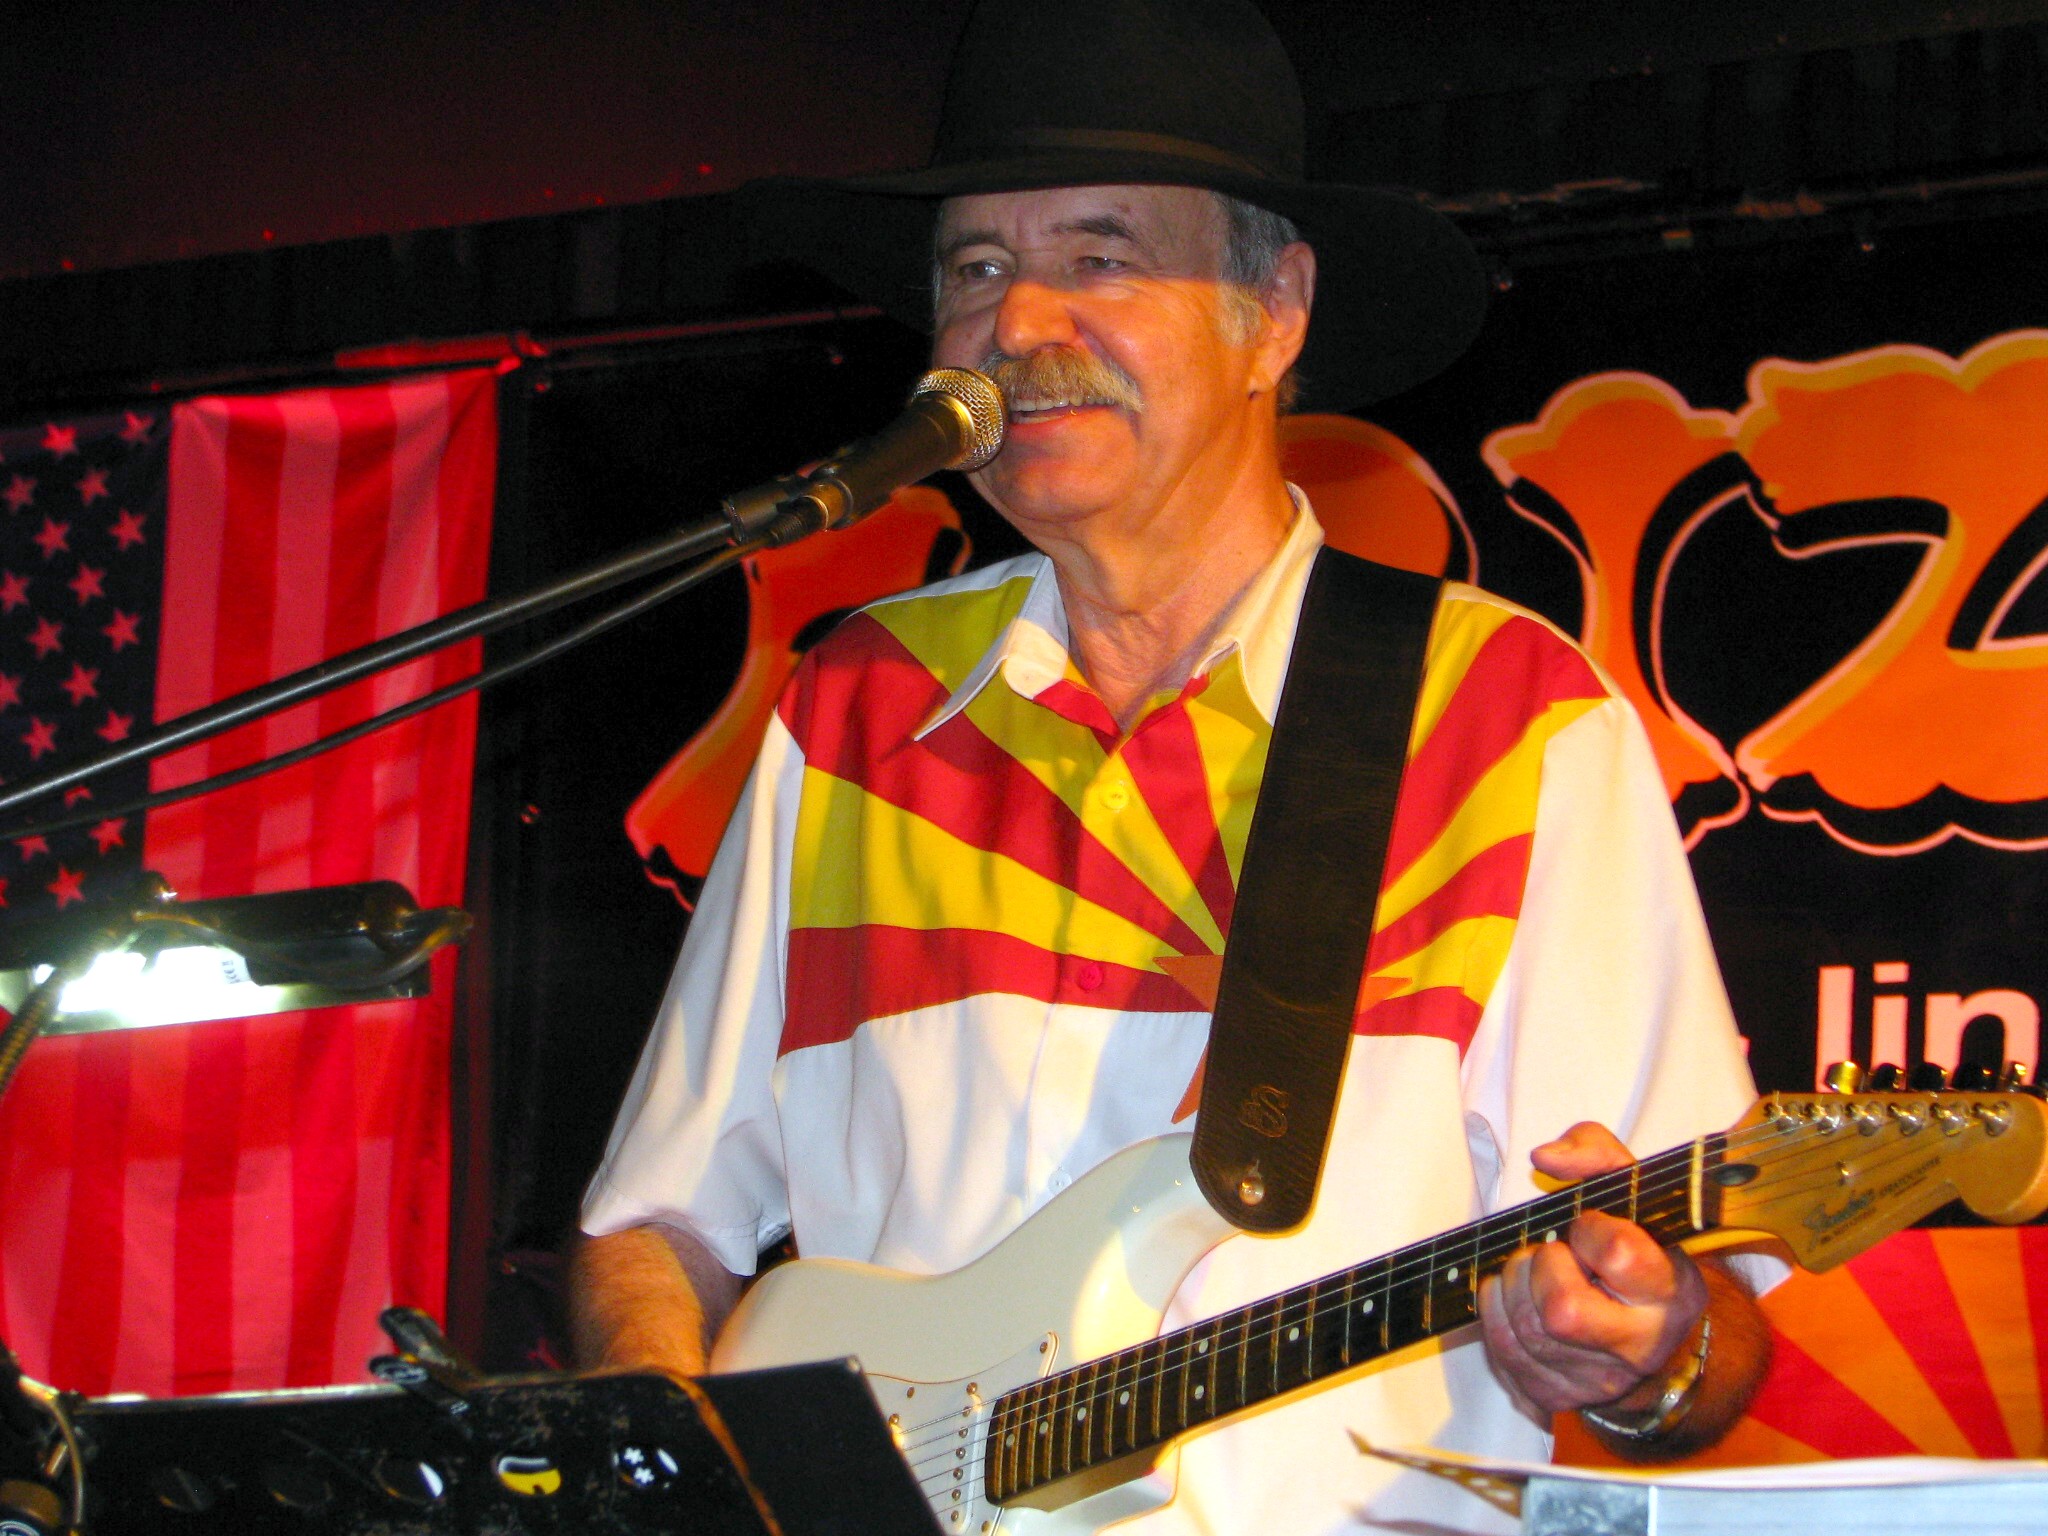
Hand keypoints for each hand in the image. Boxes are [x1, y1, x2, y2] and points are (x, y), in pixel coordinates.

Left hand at [1476, 1122, 1708, 1421]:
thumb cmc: (1636, 1253)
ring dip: (1512, 1285)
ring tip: (1534, 1273)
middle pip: (1562, 1310)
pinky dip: (1496, 1314)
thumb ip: (1595, 1154)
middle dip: (1541, 1267)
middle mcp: (1640, 1345)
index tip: (1587, 1226)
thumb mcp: (1632, 1193)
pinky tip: (1516, 1298)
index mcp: (1669, 1289)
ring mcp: (1597, 1379)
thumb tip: (1544, 1158)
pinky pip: (1503, 1352)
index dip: (1589, 1231)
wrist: (1651, 1335)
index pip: (1618, 1255)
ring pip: (1524, 1330)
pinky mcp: (1556, 1396)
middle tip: (1553, 1253)